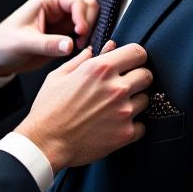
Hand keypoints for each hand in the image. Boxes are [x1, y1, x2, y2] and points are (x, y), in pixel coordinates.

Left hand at [0, 0, 97, 75]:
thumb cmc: (4, 44)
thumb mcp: (24, 43)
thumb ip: (48, 44)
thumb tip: (70, 45)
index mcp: (48, 0)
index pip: (76, 2)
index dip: (83, 17)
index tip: (80, 33)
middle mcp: (58, 7)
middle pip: (89, 8)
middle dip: (90, 24)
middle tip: (83, 42)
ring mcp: (63, 21)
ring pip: (90, 20)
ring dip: (91, 33)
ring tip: (82, 47)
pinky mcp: (65, 35)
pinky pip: (85, 35)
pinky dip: (88, 41)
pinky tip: (80, 52)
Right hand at [15, 41, 151, 170]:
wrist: (45, 142)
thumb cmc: (49, 109)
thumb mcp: (59, 76)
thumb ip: (82, 60)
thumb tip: (96, 49)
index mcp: (100, 69)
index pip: (138, 52)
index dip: (135, 56)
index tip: (132, 62)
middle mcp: (116, 88)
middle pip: (147, 75)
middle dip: (137, 77)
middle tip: (125, 85)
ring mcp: (123, 112)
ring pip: (146, 99)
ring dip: (135, 101)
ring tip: (116, 107)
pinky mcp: (125, 133)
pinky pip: (142, 125)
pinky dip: (133, 125)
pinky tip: (116, 124)